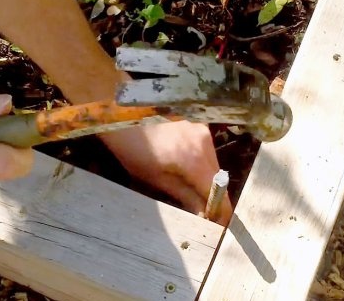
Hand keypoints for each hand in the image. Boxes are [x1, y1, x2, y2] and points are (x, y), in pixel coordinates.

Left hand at [100, 121, 232, 225]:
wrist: (123, 118)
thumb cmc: (134, 152)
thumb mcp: (157, 180)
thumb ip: (186, 197)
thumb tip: (205, 216)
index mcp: (195, 159)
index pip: (218, 191)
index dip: (220, 211)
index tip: (218, 225)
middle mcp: (205, 142)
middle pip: (219, 178)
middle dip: (213, 197)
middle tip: (203, 213)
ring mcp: (203, 130)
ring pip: (214, 164)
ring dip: (207, 180)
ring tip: (193, 191)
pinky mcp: (198, 124)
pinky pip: (207, 151)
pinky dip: (201, 164)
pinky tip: (186, 169)